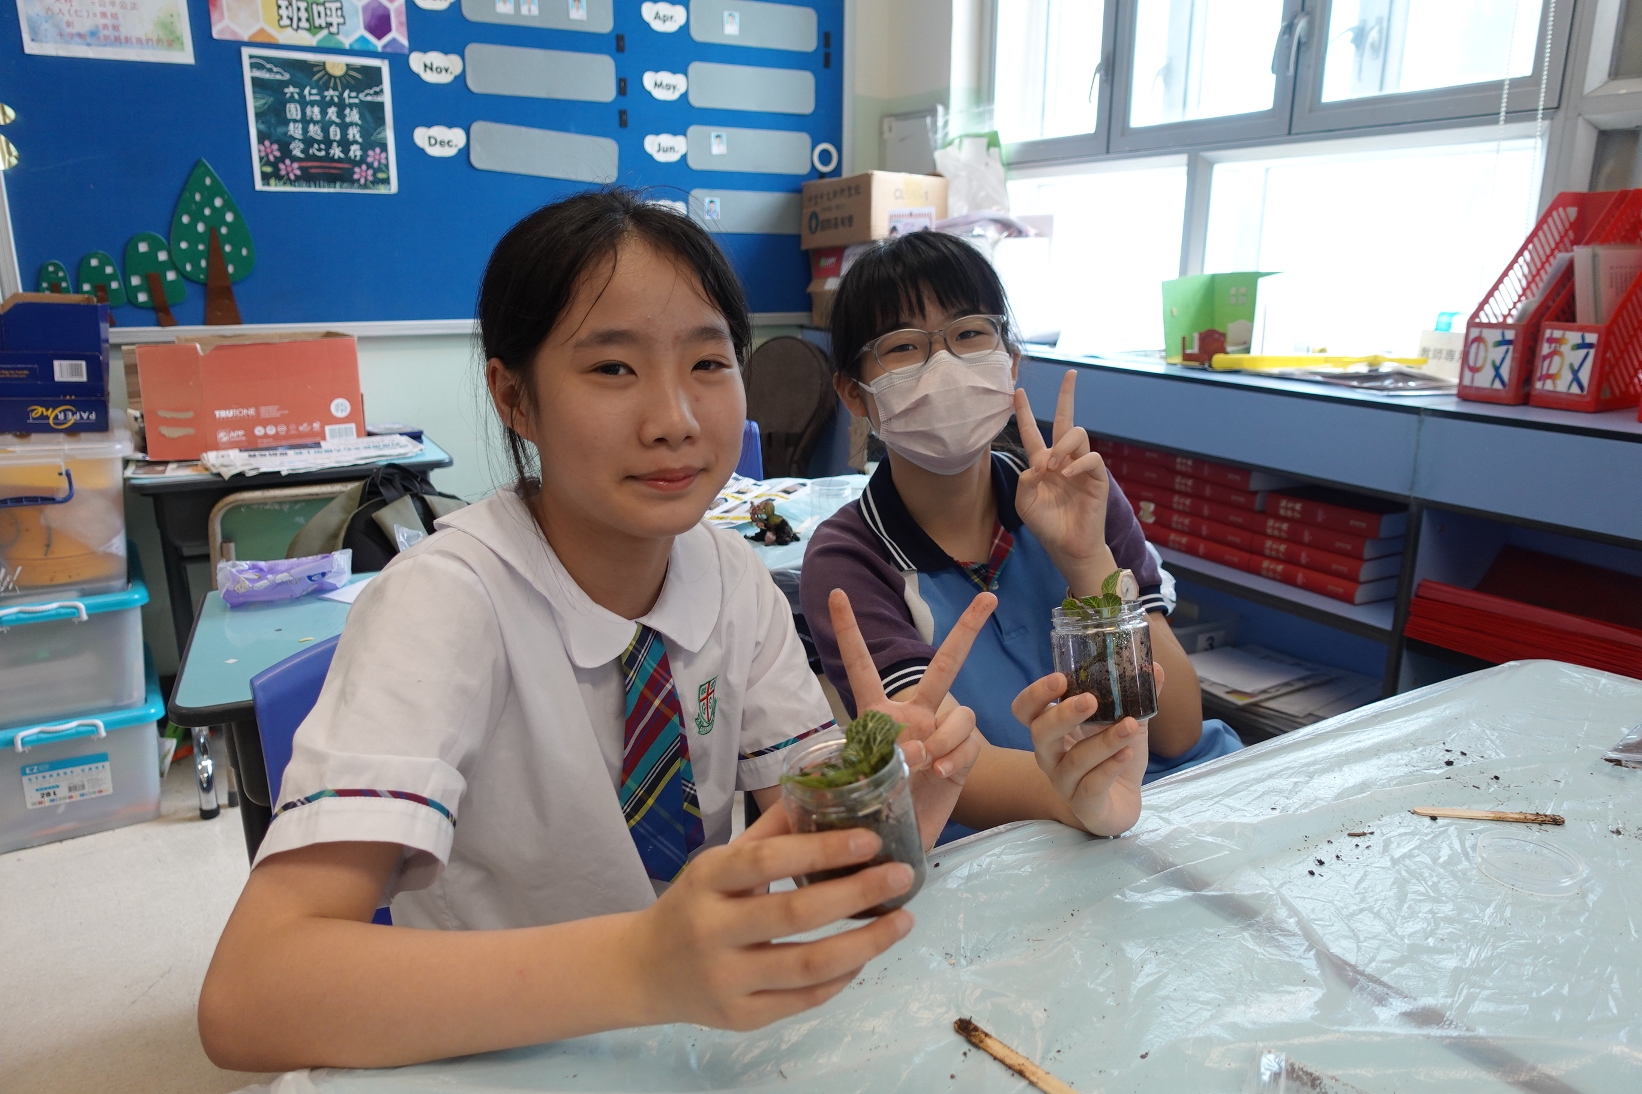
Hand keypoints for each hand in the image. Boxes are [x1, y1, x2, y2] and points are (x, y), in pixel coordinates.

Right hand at [629, 804, 914, 1030]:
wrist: (644, 970)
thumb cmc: (694, 904)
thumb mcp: (719, 862)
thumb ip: (771, 832)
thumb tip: (826, 789)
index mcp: (707, 880)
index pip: (768, 861)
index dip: (822, 849)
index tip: (871, 839)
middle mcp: (712, 931)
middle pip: (796, 914)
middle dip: (858, 893)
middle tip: (902, 876)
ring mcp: (726, 980)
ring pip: (809, 966)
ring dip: (867, 943)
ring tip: (903, 921)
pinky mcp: (741, 1018)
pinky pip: (805, 1000)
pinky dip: (843, 977)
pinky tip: (866, 955)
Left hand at [828, 588, 996, 849]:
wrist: (894, 844)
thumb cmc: (866, 811)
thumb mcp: (853, 781)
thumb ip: (876, 758)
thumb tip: (915, 748)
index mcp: (875, 713)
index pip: (861, 665)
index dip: (848, 630)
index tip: (836, 594)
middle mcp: (913, 714)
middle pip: (944, 665)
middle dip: (967, 630)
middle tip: (990, 599)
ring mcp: (941, 732)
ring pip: (959, 711)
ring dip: (943, 737)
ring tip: (925, 765)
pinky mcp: (963, 755)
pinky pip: (969, 741)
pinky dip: (956, 755)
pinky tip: (941, 774)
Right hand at [1010, 664, 1163, 835]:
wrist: (1121, 804)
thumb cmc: (1113, 758)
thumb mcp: (1126, 723)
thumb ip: (1138, 698)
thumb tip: (1157, 667)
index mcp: (1052, 731)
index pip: (1026, 710)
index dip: (1035, 694)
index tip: (1060, 678)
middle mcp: (1050, 756)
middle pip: (1040, 733)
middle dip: (1063, 714)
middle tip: (1091, 699)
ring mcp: (1064, 783)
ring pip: (1074, 761)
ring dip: (1103, 741)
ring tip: (1129, 725)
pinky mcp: (1084, 806)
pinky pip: (1092, 786)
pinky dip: (1110, 767)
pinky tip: (1128, 754)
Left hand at [1014, 370, 1115, 594]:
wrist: (1069, 546)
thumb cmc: (1047, 526)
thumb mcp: (1025, 503)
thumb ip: (1025, 480)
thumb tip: (1040, 462)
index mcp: (1043, 464)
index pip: (1033, 432)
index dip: (1025, 413)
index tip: (1017, 391)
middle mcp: (1063, 459)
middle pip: (1066, 420)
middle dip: (1067, 395)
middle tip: (1070, 374)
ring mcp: (1081, 466)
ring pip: (1077, 434)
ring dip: (1063, 446)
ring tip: (1055, 468)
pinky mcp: (1097, 476)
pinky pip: (1091, 457)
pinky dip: (1077, 463)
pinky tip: (1067, 475)